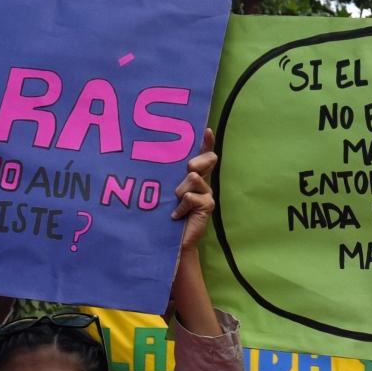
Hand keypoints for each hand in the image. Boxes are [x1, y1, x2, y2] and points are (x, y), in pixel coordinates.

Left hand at [169, 132, 216, 251]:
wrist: (172, 240)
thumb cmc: (164, 212)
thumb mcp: (165, 190)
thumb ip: (169, 176)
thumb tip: (164, 160)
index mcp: (194, 175)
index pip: (204, 155)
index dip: (207, 142)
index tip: (206, 130)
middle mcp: (203, 182)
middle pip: (207, 160)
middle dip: (196, 162)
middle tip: (186, 170)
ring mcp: (207, 194)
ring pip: (193, 178)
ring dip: (179, 191)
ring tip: (174, 202)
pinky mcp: (207, 206)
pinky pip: (190, 197)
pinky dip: (180, 207)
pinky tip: (176, 215)